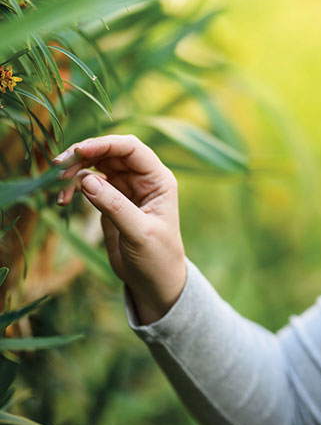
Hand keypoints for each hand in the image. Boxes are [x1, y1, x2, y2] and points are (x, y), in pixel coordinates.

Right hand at [53, 135, 186, 324]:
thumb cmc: (157, 257)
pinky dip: (73, 187)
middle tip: (58, 166)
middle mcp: (143, 178)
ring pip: (96, 165)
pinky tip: (63, 200)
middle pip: (110, 152)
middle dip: (84, 154)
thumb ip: (115, 206)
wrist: (153, 281)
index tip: (78, 151)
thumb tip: (86, 180)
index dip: (105, 144)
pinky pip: (88, 183)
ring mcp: (126, 187)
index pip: (131, 149)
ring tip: (57, 184)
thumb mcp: (139, 233)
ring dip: (75, 170)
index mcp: (158, 180)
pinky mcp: (111, 199)